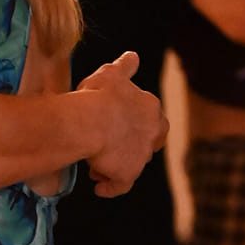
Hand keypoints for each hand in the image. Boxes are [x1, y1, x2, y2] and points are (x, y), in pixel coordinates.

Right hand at [78, 50, 168, 197]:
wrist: (91, 121)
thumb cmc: (99, 95)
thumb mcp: (111, 74)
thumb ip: (124, 67)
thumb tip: (132, 56)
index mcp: (151, 108)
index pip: (154, 121)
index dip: (138, 127)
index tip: (121, 128)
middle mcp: (152, 133)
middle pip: (144, 146)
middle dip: (128, 148)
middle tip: (109, 149)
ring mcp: (141, 155)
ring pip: (131, 165)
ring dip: (115, 166)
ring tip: (95, 168)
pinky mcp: (128, 174)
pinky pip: (120, 185)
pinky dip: (111, 187)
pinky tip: (100, 188)